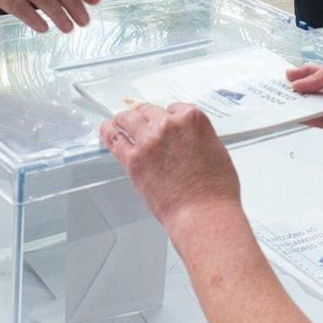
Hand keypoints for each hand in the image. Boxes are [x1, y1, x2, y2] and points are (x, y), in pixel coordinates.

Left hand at [101, 103, 240, 232]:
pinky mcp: (133, 160)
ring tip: (119, 122)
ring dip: (124, 119)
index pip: (174, 109)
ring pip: (128, 119)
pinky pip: (114, 139)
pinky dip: (108, 132)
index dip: (169, 116)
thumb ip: (198, 139)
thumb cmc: (215, 190)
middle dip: (145, 115)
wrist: (203, 213)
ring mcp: (149, 141)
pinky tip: (106, 130)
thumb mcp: (216, 151)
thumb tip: (189, 142)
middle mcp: (169, 125)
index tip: (165, 121)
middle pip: (149, 111)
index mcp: (192, 120)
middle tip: (140, 120)